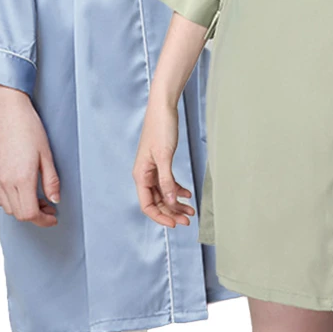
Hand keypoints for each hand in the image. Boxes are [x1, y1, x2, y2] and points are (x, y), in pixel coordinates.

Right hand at [0, 81, 59, 227]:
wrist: (7, 112)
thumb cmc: (30, 128)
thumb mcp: (47, 153)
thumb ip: (51, 180)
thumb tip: (55, 200)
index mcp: (22, 178)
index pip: (30, 213)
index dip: (43, 220)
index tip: (54, 217)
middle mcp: (5, 182)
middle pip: (18, 214)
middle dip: (36, 215)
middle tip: (50, 206)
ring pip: (7, 208)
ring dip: (23, 209)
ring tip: (39, 198)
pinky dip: (11, 201)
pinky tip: (23, 191)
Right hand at [132, 95, 194, 226]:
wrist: (163, 107)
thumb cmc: (161, 128)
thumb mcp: (165, 156)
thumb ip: (167, 180)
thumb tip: (170, 202)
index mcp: (141, 175)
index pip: (148, 205)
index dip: (161, 216)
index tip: (175, 224)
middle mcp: (145, 175)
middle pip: (158, 201)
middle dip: (172, 212)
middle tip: (188, 219)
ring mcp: (153, 169)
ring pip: (164, 193)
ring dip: (176, 202)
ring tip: (191, 210)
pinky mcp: (161, 162)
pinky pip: (168, 182)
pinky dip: (177, 189)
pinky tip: (187, 194)